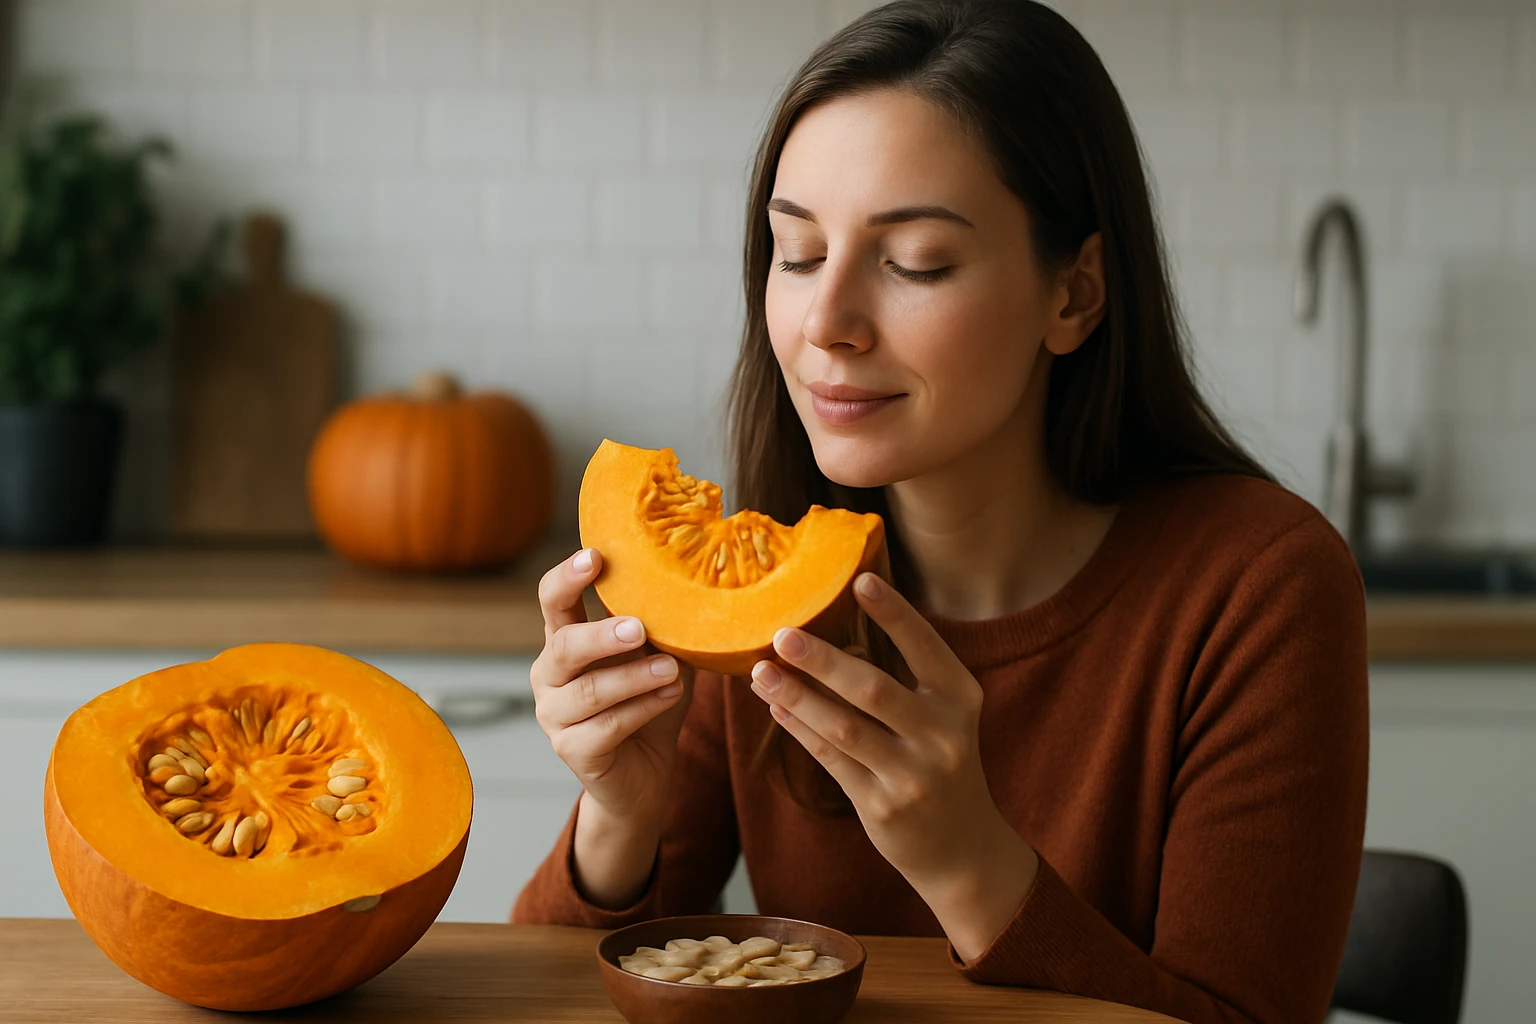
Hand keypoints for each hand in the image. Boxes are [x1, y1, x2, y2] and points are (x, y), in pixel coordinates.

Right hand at [530, 548, 694, 905]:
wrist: (645, 776)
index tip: (595, 556)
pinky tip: (670, 696)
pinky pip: (605, 727)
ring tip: (671, 669)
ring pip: (588, 691)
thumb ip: (664, 628)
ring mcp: (555, 716)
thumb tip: (699, 585)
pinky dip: (642, 709)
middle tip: (639, 627)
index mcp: (565, 641)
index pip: (552, 600)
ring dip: (633, 677)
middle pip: (564, 647)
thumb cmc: (650, 704)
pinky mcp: (572, 750)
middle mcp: (550, 675)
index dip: (568, 577)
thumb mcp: (660, 658)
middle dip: (602, 635)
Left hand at [748, 572, 1038, 961]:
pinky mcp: (884, 807)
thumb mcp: (940, 716)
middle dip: (822, 661)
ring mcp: (914, 775)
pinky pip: (832, 760)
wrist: (962, 847)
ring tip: (761, 673)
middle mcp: (944, 736)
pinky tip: (775, 708)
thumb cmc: (938, 761)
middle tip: (782, 635)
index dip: (893, 614)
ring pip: (844, 728)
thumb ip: (898, 679)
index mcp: (962, 699)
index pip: (925, 647)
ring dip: (798, 697)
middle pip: (873, 689)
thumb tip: (824, 638)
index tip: (859, 580)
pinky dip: (800, 730)